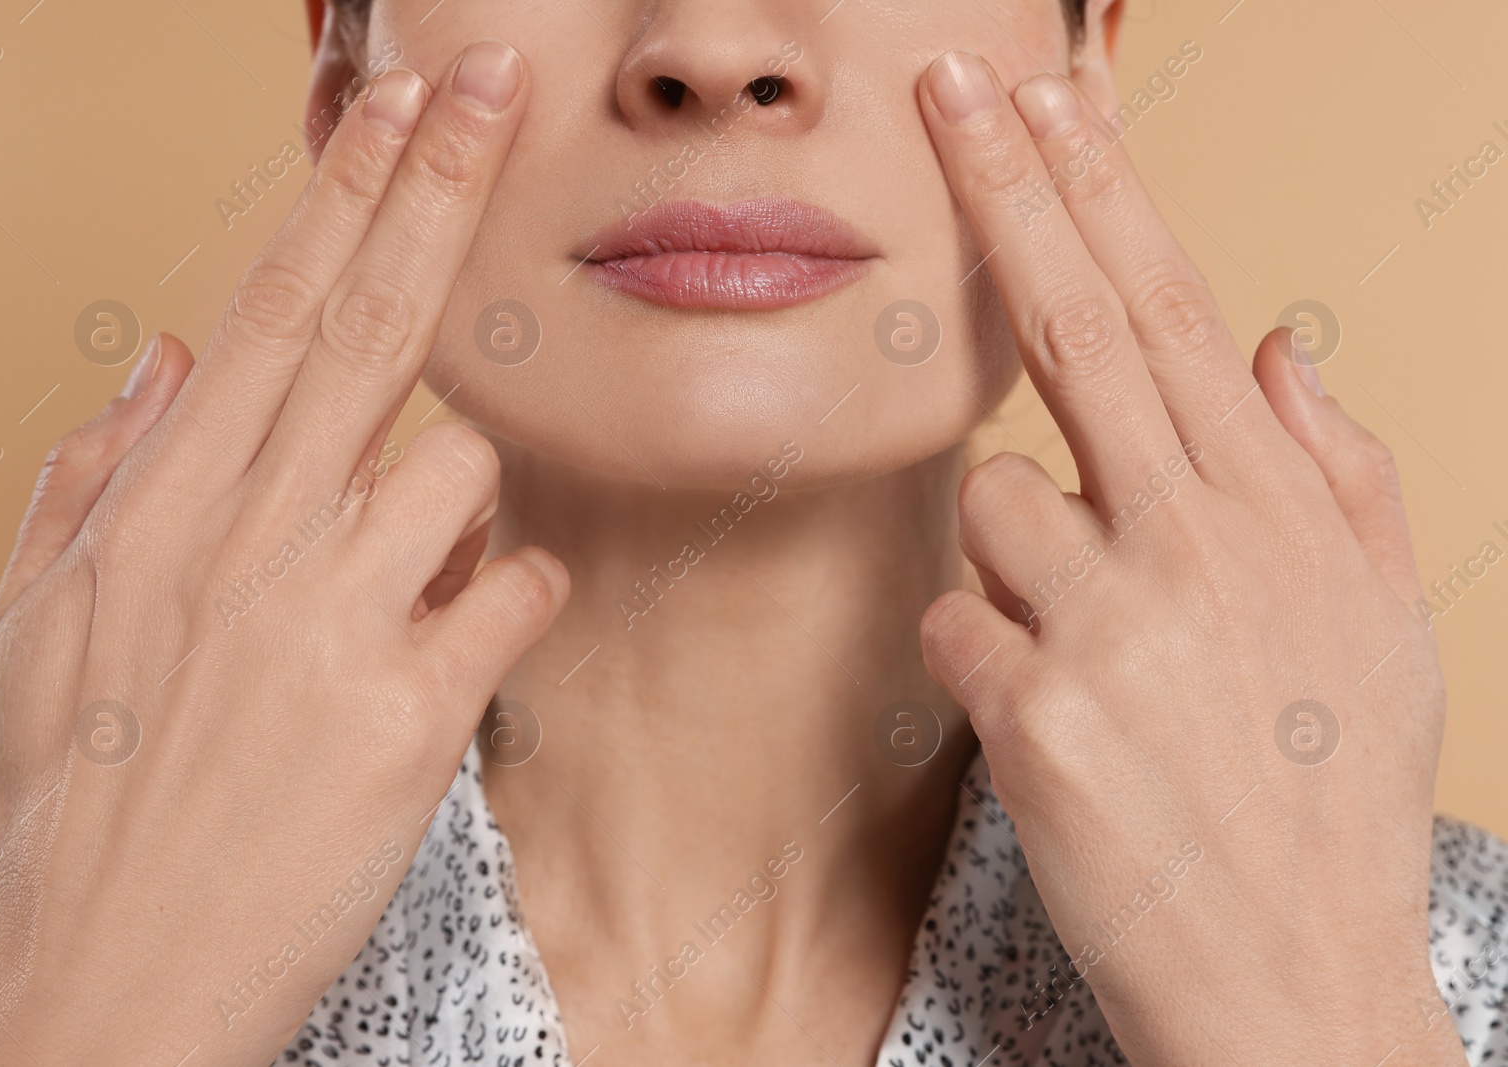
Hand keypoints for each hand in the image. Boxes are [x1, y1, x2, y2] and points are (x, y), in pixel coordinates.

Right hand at [0, 42, 563, 1066]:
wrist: (120, 978)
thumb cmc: (84, 802)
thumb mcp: (35, 630)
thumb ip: (95, 481)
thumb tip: (161, 356)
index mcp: (161, 515)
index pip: (265, 313)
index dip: (340, 198)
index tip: (391, 105)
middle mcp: (246, 545)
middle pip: (363, 330)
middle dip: (434, 190)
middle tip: (492, 86)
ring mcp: (331, 624)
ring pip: (464, 470)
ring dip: (461, 509)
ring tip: (400, 584)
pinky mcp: (409, 714)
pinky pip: (515, 596)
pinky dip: (510, 602)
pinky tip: (461, 642)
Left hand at [916, 52, 1462, 1064]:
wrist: (1291, 972)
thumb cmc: (1329, 790)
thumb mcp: (1380, 624)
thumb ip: (1336, 470)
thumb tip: (1281, 339)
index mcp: (1272, 511)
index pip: (1175, 310)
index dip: (1105, 195)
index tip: (1056, 100)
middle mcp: (1193, 542)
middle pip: (1077, 329)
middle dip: (1009, 192)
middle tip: (955, 87)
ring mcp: (1110, 624)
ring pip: (993, 505)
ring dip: (1021, 563)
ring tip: (1097, 656)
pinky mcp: (1034, 712)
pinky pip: (955, 626)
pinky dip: (984, 659)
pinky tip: (1058, 723)